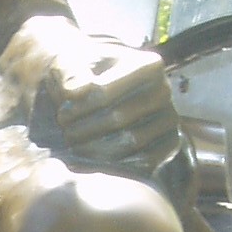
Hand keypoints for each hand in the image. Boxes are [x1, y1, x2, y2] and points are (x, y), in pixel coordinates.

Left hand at [12, 17, 181, 172]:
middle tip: (66, 131)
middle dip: (83, 129)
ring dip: (93, 149)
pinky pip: (143, 164)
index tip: (61, 111)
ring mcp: (170, 119)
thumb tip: (76, 91)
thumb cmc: (84, 75)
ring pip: (129, 143)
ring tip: (73, 145)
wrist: (101, 89)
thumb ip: (68, 72)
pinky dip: (111, 167)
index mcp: (146, 64)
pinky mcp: (169, 144)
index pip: (102, 93)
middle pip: (117, 119)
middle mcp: (164, 90)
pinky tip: (87, 163)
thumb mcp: (71, 64)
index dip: (76, 108)